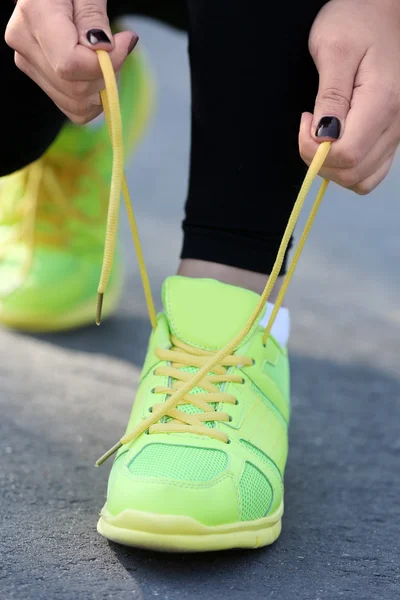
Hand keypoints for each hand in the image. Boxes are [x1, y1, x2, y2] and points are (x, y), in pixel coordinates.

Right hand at [5, 0, 137, 123]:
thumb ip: (93, 16)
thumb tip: (103, 49)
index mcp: (34, 15)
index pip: (70, 64)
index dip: (105, 63)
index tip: (126, 41)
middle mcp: (25, 44)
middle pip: (75, 89)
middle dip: (106, 75)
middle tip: (117, 47)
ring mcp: (29, 64)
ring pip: (76, 104)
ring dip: (101, 88)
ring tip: (105, 57)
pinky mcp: (39, 77)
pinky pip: (73, 107)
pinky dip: (93, 97)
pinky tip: (97, 73)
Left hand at [299, 0, 399, 193]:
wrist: (383, 9)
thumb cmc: (357, 19)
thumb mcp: (334, 50)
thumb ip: (330, 97)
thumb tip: (323, 138)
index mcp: (383, 102)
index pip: (347, 155)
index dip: (315, 150)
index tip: (304, 121)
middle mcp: (397, 124)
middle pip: (354, 174)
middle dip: (321, 161)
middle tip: (309, 127)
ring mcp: (398, 133)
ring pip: (363, 179)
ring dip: (334, 168)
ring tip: (322, 135)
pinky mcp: (393, 135)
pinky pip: (372, 170)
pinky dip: (350, 167)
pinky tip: (337, 141)